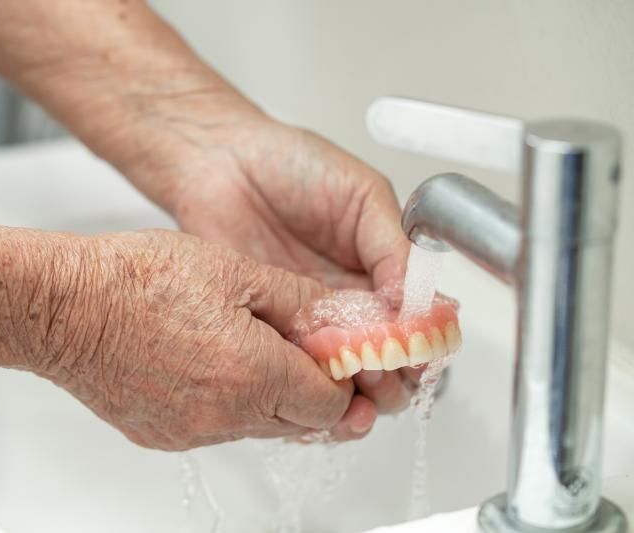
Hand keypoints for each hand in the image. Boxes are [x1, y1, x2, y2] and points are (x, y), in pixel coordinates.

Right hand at [34, 230, 360, 449]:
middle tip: (300, 352)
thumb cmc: (135, 280)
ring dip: (269, 397)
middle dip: (311, 392)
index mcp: (253, 373)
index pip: (330, 404)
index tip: (334, 355)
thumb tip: (332, 320)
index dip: (340, 379)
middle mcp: (226, 416)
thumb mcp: (232, 269)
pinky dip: (228, 404)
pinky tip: (208, 363)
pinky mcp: (164, 437)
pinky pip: (217, 430)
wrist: (63, 306)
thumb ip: (295, 300)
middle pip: (300, 424)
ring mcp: (192, 433)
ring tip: (247, 349)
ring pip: (259, 428)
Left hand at [134, 114, 418, 420]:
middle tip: (384, 374)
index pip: (415, 321)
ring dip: (356, 389)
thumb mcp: (360, 193)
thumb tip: (418, 300)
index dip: (422, 344)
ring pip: (344, 374)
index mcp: (379, 268)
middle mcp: (348, 300)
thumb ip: (392, 245)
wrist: (220, 163)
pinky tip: (315, 388)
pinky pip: (295, 370)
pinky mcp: (270, 329)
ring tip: (353, 386)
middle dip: (394, 376)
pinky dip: (309, 387)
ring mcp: (309, 319)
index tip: (418, 353)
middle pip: (386, 359)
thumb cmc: (290, 164)